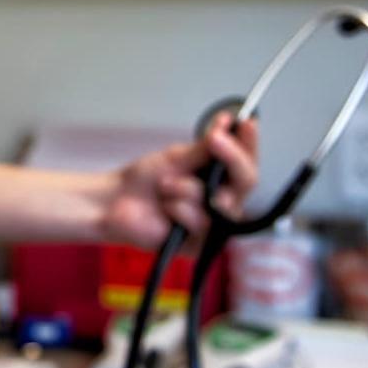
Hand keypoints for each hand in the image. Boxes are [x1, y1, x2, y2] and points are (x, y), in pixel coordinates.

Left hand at [99, 113, 259, 253]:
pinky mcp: (198, 245)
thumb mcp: (178, 157)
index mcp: (220, 181)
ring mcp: (212, 225)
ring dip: (186, 187)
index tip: (247, 123)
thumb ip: (207, 147)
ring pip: (218, 201)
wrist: (117, 200)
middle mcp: (222, 203)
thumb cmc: (146, 180)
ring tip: (164, 186)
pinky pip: (200, 221)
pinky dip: (177, 208)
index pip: (246, 163)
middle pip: (246, 181)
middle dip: (231, 157)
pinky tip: (164, 208)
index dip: (251, 144)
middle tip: (214, 140)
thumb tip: (227, 122)